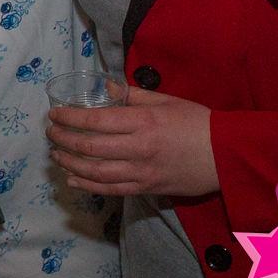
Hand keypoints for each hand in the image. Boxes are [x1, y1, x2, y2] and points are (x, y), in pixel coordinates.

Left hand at [46, 89, 217, 197]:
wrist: (227, 156)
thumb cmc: (198, 123)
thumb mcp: (167, 101)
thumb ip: (134, 95)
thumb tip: (107, 87)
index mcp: (143, 122)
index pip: (95, 120)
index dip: (70, 118)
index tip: (54, 114)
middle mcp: (138, 148)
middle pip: (90, 147)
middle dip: (64, 140)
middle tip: (50, 133)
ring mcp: (142, 172)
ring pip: (96, 172)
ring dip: (71, 163)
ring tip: (56, 155)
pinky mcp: (147, 189)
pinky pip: (111, 190)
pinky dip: (88, 185)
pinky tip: (73, 179)